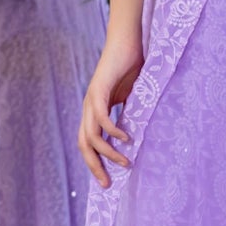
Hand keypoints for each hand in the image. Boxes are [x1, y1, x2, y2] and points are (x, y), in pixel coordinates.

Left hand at [79, 31, 142, 188]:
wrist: (128, 40)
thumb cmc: (132, 65)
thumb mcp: (133, 98)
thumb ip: (131, 115)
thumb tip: (140, 135)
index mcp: (95, 111)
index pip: (89, 143)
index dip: (95, 162)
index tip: (108, 180)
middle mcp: (89, 108)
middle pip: (84, 145)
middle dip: (95, 167)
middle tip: (107, 185)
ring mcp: (91, 99)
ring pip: (91, 136)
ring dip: (108, 153)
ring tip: (126, 162)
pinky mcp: (99, 90)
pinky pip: (102, 118)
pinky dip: (113, 131)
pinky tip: (127, 137)